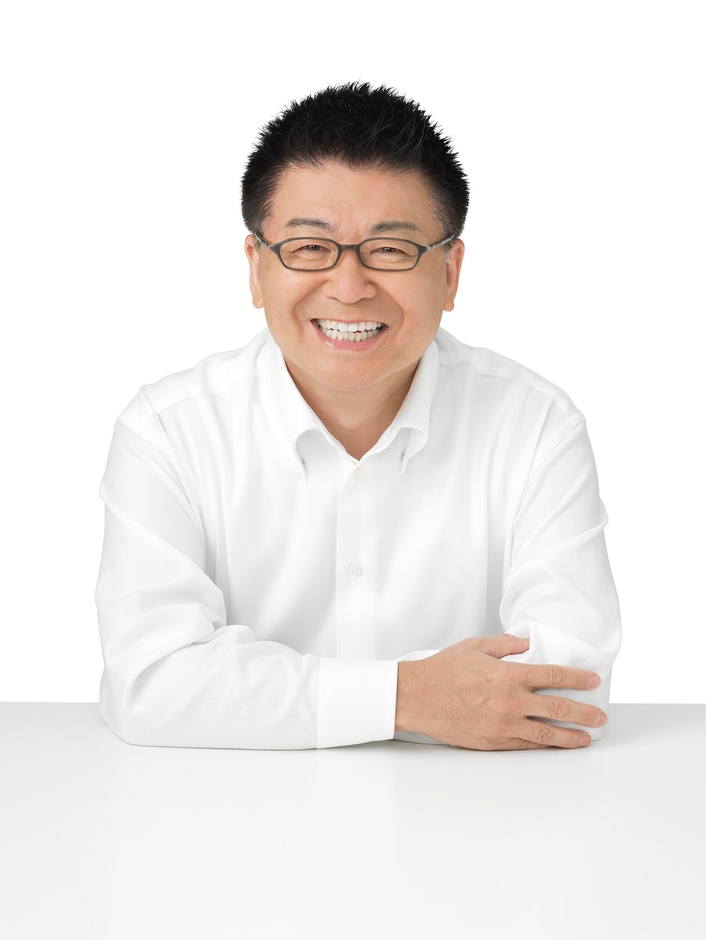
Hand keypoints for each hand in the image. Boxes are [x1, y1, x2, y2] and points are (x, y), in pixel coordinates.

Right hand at [394, 633, 605, 749]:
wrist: (417, 698)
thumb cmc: (443, 671)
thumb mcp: (475, 646)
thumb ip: (506, 644)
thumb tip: (527, 643)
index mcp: (508, 675)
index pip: (553, 676)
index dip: (576, 678)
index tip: (592, 681)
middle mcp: (510, 702)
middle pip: (558, 708)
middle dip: (584, 713)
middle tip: (600, 716)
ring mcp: (503, 725)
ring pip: (547, 734)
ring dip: (571, 736)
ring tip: (586, 737)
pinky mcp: (493, 742)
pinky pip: (525, 746)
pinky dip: (544, 746)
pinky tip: (554, 746)